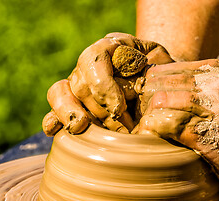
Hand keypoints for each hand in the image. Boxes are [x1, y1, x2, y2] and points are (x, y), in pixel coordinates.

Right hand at [42, 33, 172, 135]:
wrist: (160, 83)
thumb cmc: (164, 74)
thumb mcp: (165, 66)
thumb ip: (153, 72)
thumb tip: (143, 93)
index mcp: (112, 48)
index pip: (94, 60)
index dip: (103, 87)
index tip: (120, 108)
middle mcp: (91, 64)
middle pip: (81, 85)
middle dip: (102, 112)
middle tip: (125, 128)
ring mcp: (79, 83)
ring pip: (62, 96)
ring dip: (81, 120)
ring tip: (96, 133)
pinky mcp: (74, 103)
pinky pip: (54, 109)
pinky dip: (53, 120)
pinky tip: (55, 130)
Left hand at [136, 59, 218, 199]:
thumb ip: (191, 87)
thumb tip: (150, 92)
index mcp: (213, 69)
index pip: (160, 71)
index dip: (146, 90)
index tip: (143, 106)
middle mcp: (215, 84)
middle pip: (157, 85)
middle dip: (143, 104)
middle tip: (140, 120)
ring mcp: (216, 109)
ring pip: (161, 103)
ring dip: (147, 119)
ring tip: (147, 131)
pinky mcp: (213, 135)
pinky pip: (170, 127)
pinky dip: (157, 133)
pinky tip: (155, 140)